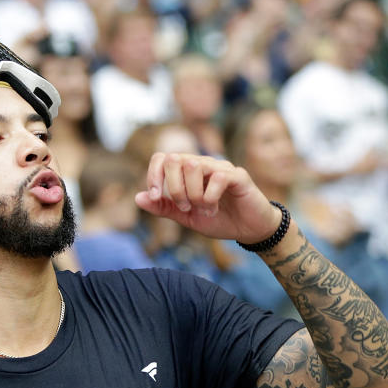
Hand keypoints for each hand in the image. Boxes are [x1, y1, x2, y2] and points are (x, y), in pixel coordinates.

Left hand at [135, 153, 280, 243]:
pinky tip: (214, 209)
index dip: (154, 176)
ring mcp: (221, 167)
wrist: (248, 230)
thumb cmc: (218, 219)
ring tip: (202, 209)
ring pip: (193, 164)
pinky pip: (217, 177)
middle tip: (184, 207)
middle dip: (174, 187)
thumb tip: (138, 197)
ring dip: (193, 193)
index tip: (158, 198)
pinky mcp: (238, 176)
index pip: (162, 158)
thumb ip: (163, 207)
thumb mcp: (185, 217)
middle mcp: (203, 164)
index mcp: (187, 172)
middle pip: (175, 158)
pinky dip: (209, 196)